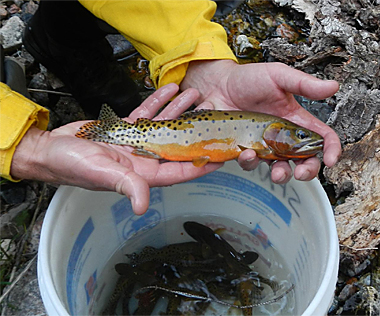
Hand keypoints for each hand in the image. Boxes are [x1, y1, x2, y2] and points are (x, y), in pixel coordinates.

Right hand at [10, 84, 221, 214]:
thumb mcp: (101, 173)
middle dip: (196, 131)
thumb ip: (125, 185)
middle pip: (177, 144)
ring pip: (165, 125)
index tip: (220, 155)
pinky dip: (158, 102)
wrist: (52, 149)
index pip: (179, 169)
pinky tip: (170, 89)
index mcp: (143, 174)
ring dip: (180, 110)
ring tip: (196, 95)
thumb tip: (142, 206)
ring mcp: (136, 143)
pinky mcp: (126, 129)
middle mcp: (144, 159)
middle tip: (214, 117)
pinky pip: (147, 114)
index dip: (200, 163)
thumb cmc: (72, 165)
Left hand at [181, 60, 340, 182]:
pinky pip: (250, 164)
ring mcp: (264, 146)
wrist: (218, 85)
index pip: (321, 138)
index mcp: (296, 120)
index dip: (331, 150)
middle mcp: (283, 137)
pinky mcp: (244, 151)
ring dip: (279, 173)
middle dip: (307, 171)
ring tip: (269, 163)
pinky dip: (249, 163)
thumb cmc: (249, 79)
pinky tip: (244, 151)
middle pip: (304, 161)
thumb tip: (333, 87)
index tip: (331, 160)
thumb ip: (304, 84)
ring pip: (278, 168)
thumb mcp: (279, 76)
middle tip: (301, 173)